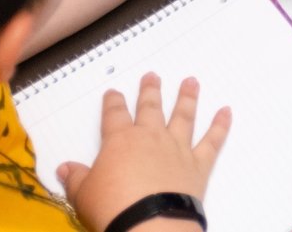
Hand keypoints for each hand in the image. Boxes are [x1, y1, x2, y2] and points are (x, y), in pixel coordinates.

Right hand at [58, 73, 229, 230]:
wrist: (149, 224)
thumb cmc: (113, 207)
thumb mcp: (84, 194)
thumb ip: (76, 178)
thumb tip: (64, 169)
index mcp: (120, 141)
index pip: (114, 114)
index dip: (113, 102)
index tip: (114, 92)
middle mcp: (150, 137)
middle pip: (150, 108)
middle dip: (150, 91)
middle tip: (152, 76)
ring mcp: (177, 149)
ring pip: (183, 116)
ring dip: (187, 98)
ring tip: (191, 82)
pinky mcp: (198, 165)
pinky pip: (212, 141)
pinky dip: (221, 125)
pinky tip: (227, 111)